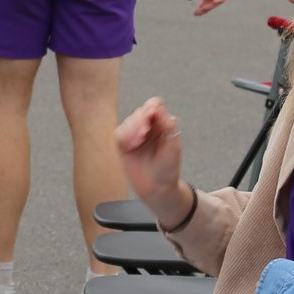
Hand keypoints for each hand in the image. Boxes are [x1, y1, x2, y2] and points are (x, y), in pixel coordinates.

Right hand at [115, 98, 191, 222]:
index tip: (152, 117)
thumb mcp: (173, 145)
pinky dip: (125, 137)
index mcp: (162, 124)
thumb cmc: (168, 169)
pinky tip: (131, 146)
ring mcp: (135, 136)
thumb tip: (157, 107)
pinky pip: (120, 133)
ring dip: (133, 130)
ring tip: (139, 143)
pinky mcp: (124, 145)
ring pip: (129, 121)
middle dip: (141, 121)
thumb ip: (167, 124)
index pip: (155, 105)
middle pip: (140, 111)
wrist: (157, 188)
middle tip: (145, 134)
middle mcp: (148, 127)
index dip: (151, 109)